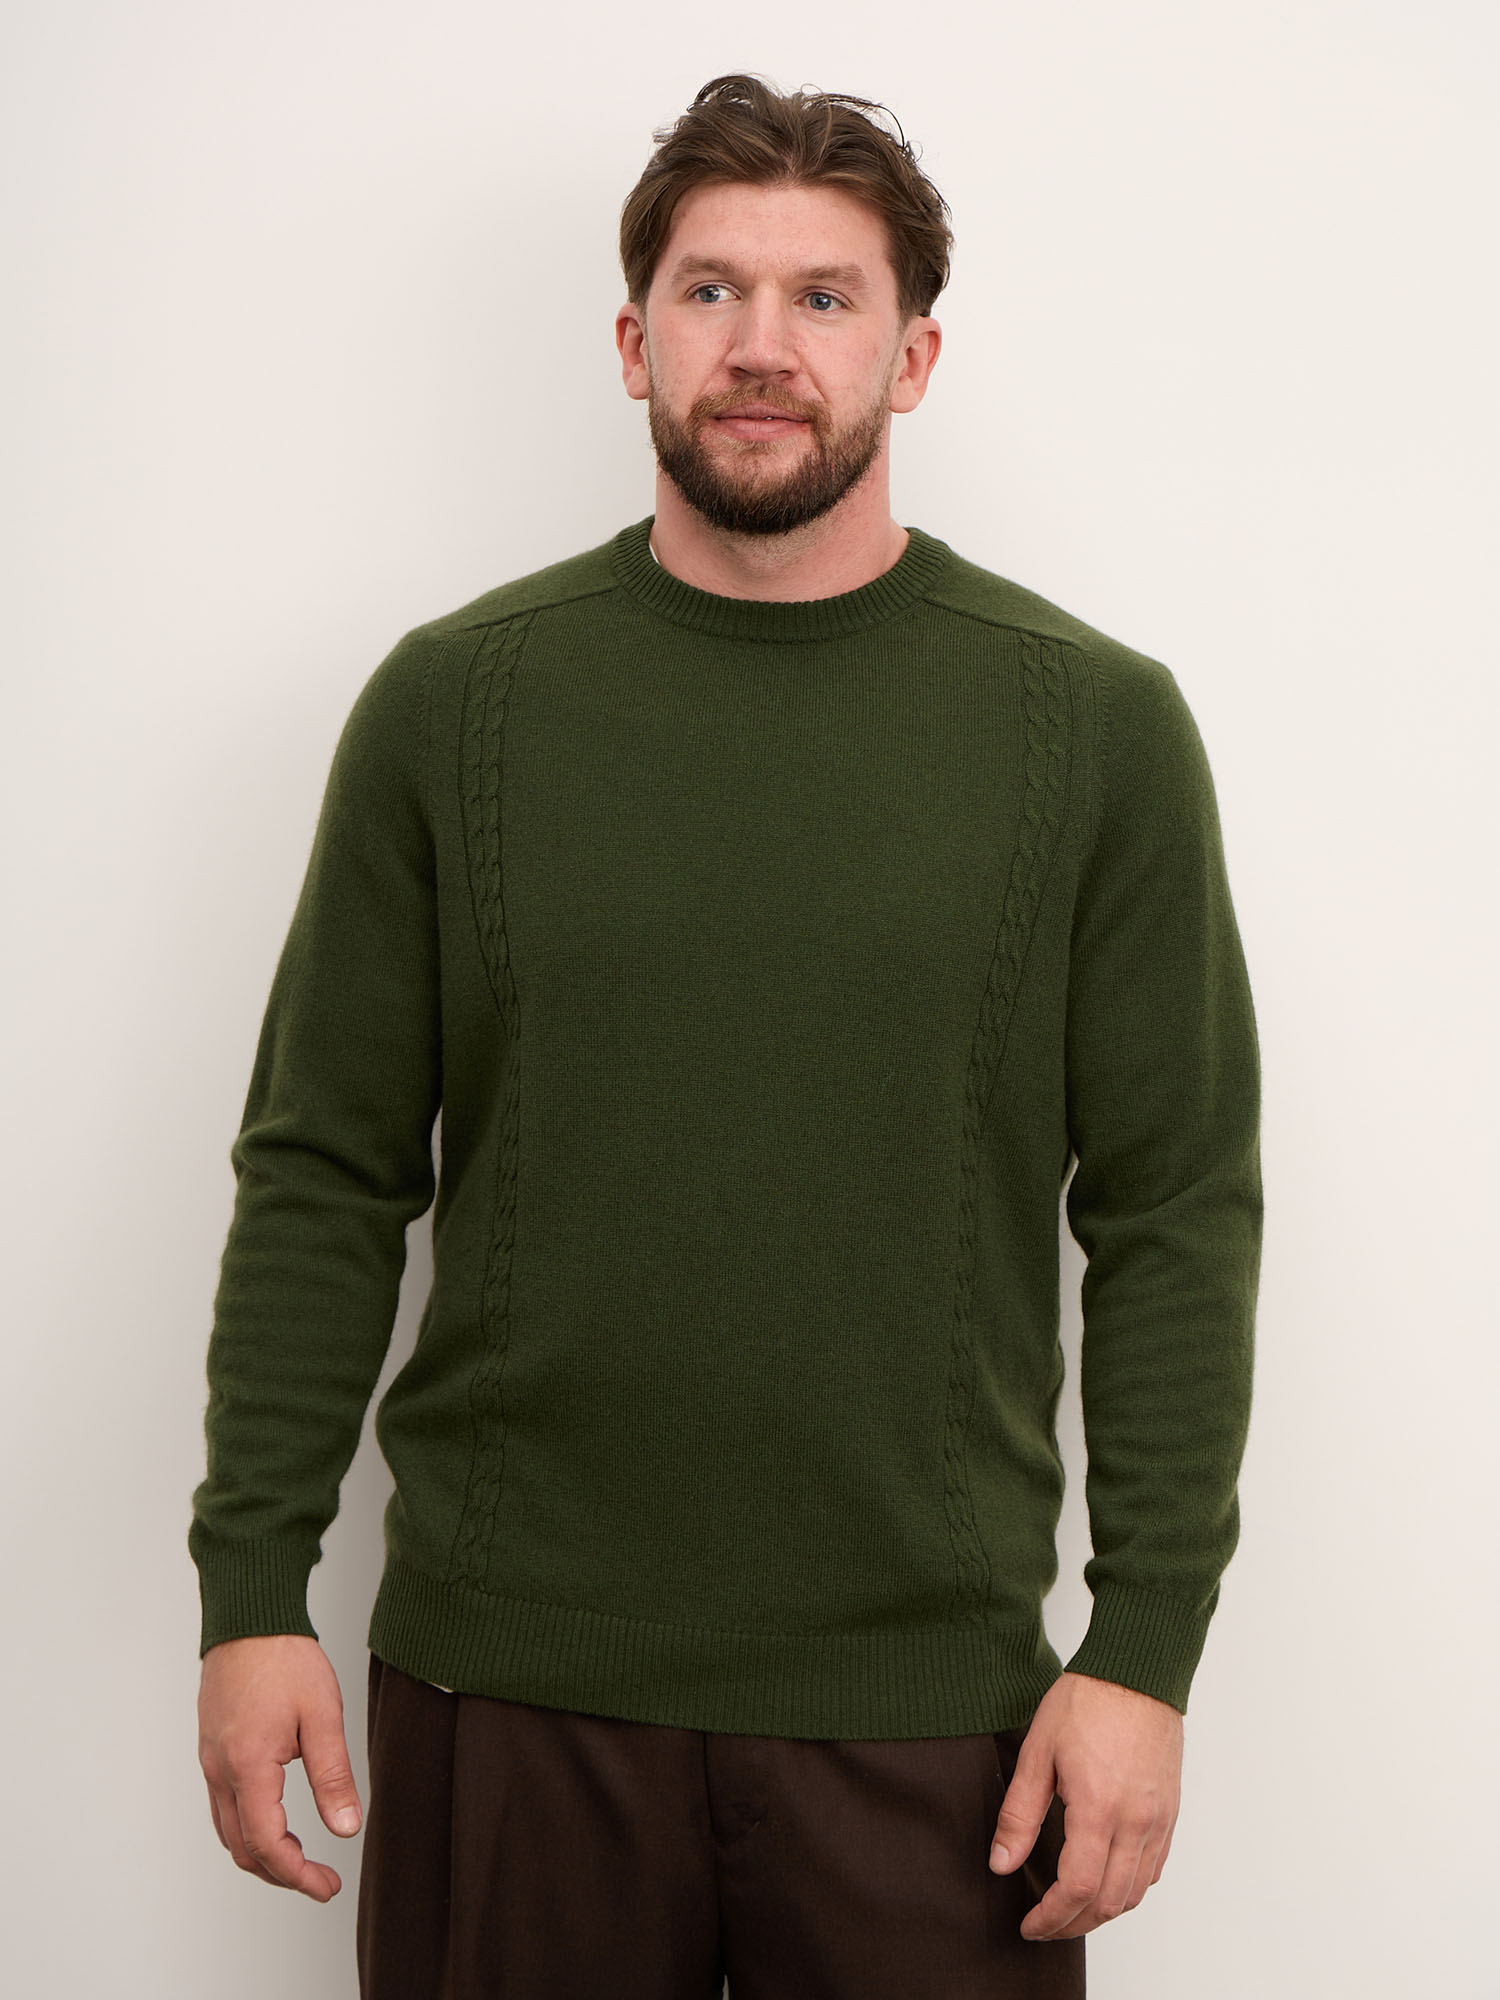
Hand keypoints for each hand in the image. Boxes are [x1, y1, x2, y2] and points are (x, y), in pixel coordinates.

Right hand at [197, 1633, 361, 1900]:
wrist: (249, 1617)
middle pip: (242, 1848)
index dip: (298, 1875)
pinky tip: (278, 1822)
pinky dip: (249, 1828)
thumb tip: (346, 1828)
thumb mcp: (322, 1715)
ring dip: (263, 1854)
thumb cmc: (285, 1658)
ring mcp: (211, 1761)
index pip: (267, 1844)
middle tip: (320, 1880)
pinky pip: (223, 1806)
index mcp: (248, 1766)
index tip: (327, 1885)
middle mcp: (220, 1770)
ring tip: (303, 1858)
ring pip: (228, 1831)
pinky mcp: (212, 1749)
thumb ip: (333, 1776)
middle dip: (281, 1874)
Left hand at [988, 1669, 1181, 1940]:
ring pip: (1135, 1893)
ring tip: (1071, 1910)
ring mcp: (1157, 1820)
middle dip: (1073, 1924)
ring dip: (1103, 1912)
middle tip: (1044, 1925)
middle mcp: (1135, 1822)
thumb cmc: (1087, 1701)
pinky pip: (1154, 1868)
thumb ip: (1019, 1815)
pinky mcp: (1169, 1812)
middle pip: (1109, 1903)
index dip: (1051, 1917)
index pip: (1077, 1889)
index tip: (1029, 1924)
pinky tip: (1107, 1882)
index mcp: (1098, 1809)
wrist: (1136, 1671)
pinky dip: (1130, 1888)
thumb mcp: (1038, 1752)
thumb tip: (1002, 1864)